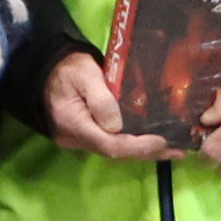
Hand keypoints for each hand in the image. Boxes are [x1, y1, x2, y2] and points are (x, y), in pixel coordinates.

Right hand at [40, 50, 180, 161]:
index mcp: (75, 124)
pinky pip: (109, 143)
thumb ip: (100, 98)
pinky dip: (132, 144)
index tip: (163, 141)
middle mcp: (76, 139)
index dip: (138, 147)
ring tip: (172, 148)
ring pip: (113, 150)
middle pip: (115, 152)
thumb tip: (118, 124)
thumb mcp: (83, 74)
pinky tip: (150, 140)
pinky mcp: (83, 134)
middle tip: (178, 151)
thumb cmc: (65, 67)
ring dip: (142, 150)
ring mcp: (78, 139)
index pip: (110, 144)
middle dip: (147, 153)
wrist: (41, 67)